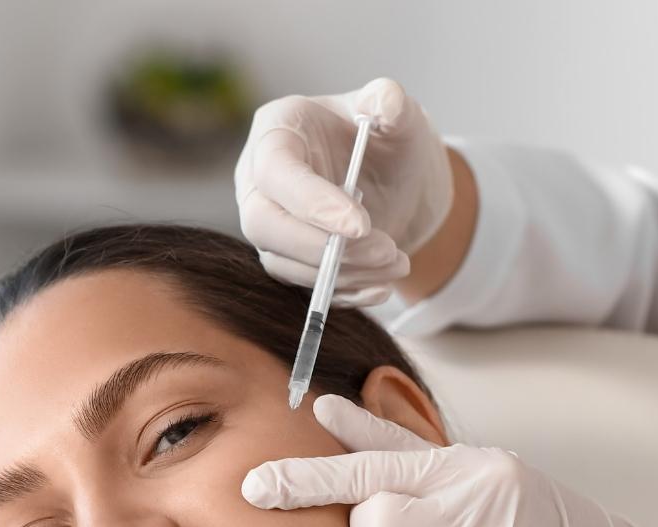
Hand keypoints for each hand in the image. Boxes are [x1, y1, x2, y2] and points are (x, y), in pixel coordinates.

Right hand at [234, 77, 453, 307]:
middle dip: (322, 246)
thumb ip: (392, 103)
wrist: (397, 182)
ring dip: (343, 273)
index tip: (360, 225)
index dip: (312, 202)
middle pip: (264, 224)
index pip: (276, 171)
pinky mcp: (286, 260)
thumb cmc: (388, 139)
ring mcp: (269, 225)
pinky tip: (382, 285)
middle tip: (384, 250)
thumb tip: (385, 102)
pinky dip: (344, 293)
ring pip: (285, 263)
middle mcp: (259, 181)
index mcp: (277, 131)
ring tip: (397, 262)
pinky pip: (304, 288)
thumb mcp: (398, 116)